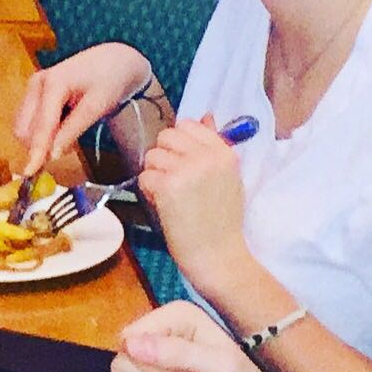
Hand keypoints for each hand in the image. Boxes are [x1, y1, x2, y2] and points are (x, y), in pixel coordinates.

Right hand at [11, 42, 151, 174]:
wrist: (114, 59)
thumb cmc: (110, 79)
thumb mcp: (97, 106)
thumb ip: (73, 130)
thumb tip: (52, 155)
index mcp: (52, 83)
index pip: (41, 126)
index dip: (36, 151)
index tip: (31, 173)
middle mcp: (36, 83)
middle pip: (24, 128)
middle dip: (39, 145)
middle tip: (67, 148)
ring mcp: (33, 87)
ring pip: (23, 126)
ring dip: (40, 139)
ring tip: (68, 132)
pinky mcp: (34, 92)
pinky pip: (29, 121)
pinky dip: (42, 131)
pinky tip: (61, 125)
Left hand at [134, 117, 250, 285]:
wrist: (217, 255)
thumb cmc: (220, 220)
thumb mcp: (227, 177)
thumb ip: (213, 146)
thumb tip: (205, 116)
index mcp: (224, 152)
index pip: (188, 125)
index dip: (179, 143)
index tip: (183, 162)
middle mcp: (206, 157)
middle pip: (166, 136)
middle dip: (164, 157)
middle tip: (174, 180)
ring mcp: (187, 170)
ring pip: (152, 156)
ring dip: (155, 175)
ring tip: (170, 196)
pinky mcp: (168, 186)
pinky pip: (144, 176)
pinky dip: (149, 191)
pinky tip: (164, 205)